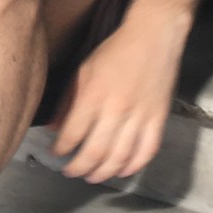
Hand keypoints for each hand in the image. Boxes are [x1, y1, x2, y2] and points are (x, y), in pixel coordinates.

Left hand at [50, 8, 186, 183]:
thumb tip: (54, 129)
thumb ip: (67, 101)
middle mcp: (115, 110)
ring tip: (92, 176)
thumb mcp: (82, 71)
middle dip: (79, 168)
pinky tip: (122, 170)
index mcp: (93, 96)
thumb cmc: (114, 51)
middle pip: (95, 153)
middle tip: (70, 172)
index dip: (61, 150)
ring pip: (120, 157)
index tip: (56, 154)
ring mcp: (139, 116)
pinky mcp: (158, 118)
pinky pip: (147, 151)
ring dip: (104, 173)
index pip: (72, 135)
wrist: (153, 36)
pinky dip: (134, 165)